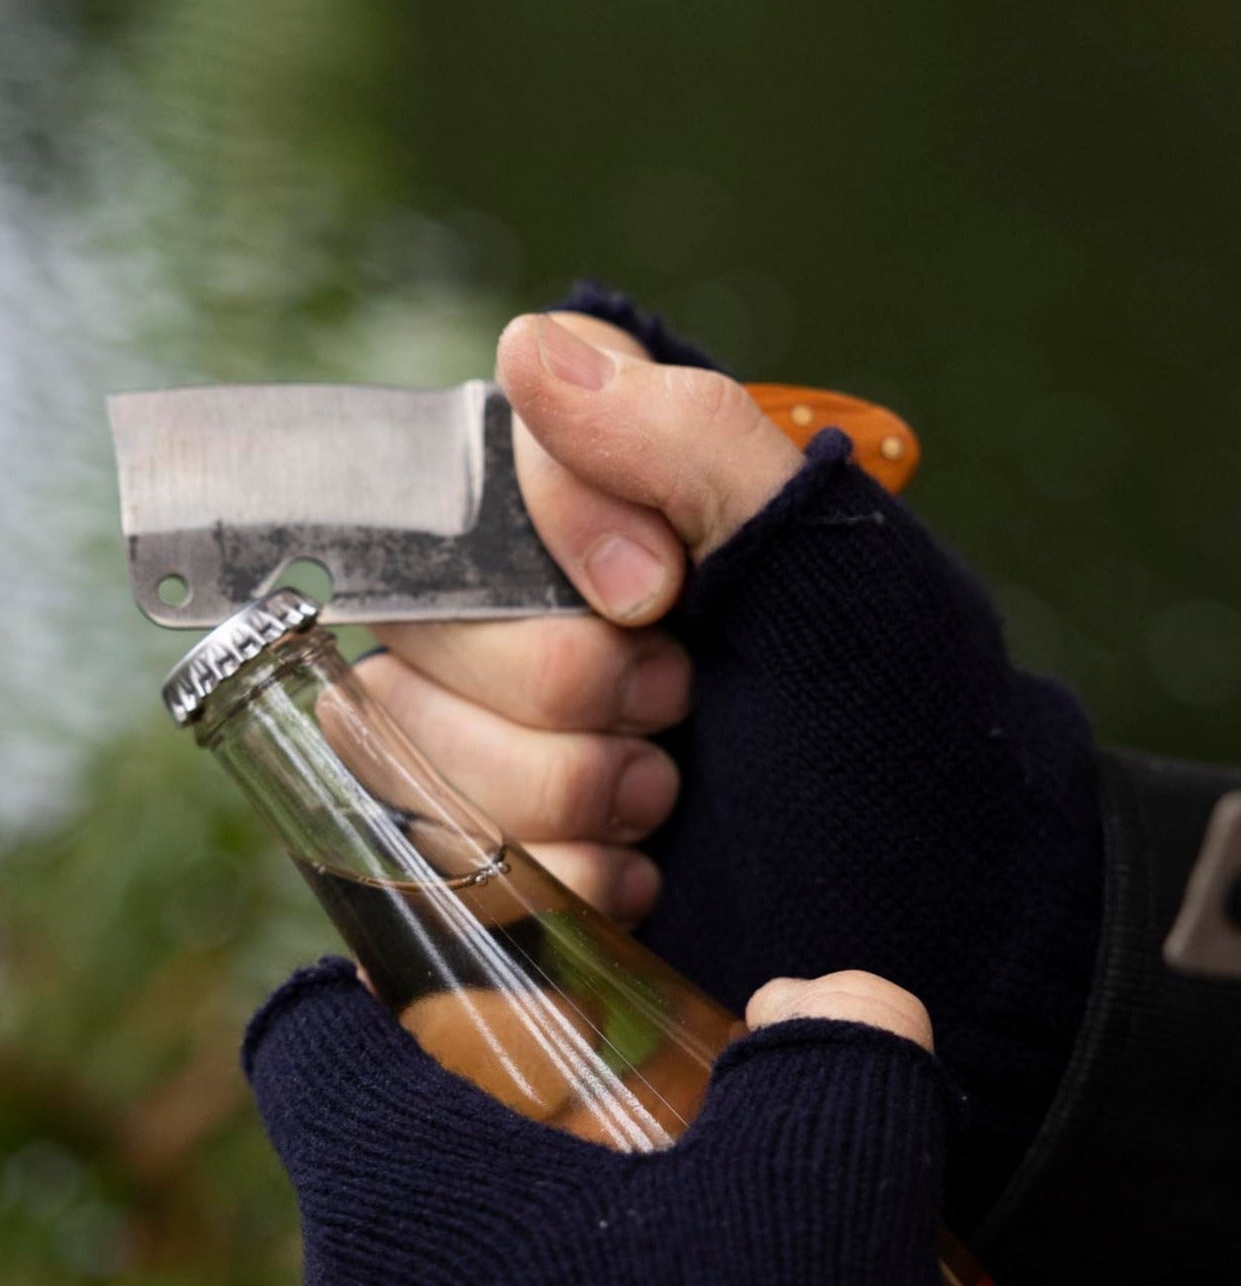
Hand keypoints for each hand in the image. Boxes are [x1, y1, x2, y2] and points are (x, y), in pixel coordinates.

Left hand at [244, 962, 974, 1285]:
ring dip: (541, 1268)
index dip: (384, 987)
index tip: (501, 996)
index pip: (306, 1032)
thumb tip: (826, 1004)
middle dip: (512, 1133)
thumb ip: (832, 1046)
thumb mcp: (831, 1177)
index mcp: (390, 1193)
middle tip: (656, 1142)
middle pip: (392, 1168)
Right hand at [364, 294, 1102, 1227]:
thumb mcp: (817, 557)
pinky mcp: (484, 869)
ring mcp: (483, 756)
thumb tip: (528, 348)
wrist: (929, 889)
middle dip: (561, 686)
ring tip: (665, 796)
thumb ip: (685, 443)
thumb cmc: (885, 708)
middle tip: (681, 704)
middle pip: (415, 634)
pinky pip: (433, 867)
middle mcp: (506, 633)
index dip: (543, 548)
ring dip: (557, 789)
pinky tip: (639, 876)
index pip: (453, 491)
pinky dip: (553, 880)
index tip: (660, 596)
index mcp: (573, 536)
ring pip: (404, 752)